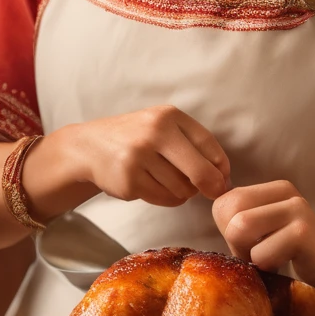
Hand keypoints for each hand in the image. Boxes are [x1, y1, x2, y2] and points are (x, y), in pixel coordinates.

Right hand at [53, 106, 230, 207]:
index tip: (223, 178)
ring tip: (168, 181)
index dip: (222, 167)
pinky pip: (164, 199)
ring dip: (183, 192)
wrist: (90, 147)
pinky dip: (166, 198)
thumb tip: (224, 179)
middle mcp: (154, 133)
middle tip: (212, 193)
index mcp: (168, 116)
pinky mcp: (129, 181)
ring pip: (182, 189)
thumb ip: (194, 146)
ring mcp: (139, 157)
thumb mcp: (163, 127)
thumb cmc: (136, 139)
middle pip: (201, 172)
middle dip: (211, 186)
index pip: (209, 144)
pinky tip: (153, 186)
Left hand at [212, 180, 314, 289]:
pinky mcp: (303, 232)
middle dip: (236, 243)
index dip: (228, 231)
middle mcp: (285, 191)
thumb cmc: (295, 257)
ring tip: (272, 260)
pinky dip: (268, 268)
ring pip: (240, 228)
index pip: (223, 202)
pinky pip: (261, 254)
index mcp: (273, 188)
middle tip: (260, 255)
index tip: (254, 245)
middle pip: (228, 212)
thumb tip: (213, 211)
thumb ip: (239, 219)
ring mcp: (296, 208)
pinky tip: (287, 266)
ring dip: (250, 256)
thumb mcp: (266, 231)